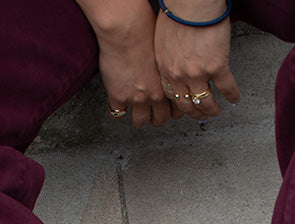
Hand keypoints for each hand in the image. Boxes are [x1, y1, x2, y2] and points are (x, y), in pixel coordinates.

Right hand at [76, 0, 175, 126]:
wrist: (126, 31)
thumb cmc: (145, 32)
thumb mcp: (165, 53)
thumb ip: (166, 70)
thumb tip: (165, 73)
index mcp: (168, 84)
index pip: (177, 109)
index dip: (173, 111)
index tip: (169, 110)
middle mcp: (155, 95)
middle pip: (160, 119)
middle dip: (157, 119)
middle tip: (153, 115)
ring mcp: (136, 99)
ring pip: (140, 121)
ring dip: (139, 120)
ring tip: (136, 115)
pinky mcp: (118, 97)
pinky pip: (117, 114)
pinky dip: (117, 112)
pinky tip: (117, 106)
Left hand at [154, 2, 240, 119]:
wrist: (191, 1)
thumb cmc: (177, 11)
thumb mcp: (162, 39)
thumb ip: (167, 56)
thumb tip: (175, 62)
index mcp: (165, 68)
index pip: (171, 96)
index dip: (180, 105)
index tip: (186, 109)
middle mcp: (179, 75)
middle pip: (187, 105)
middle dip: (195, 113)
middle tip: (202, 115)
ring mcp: (198, 74)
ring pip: (205, 102)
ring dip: (212, 110)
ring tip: (217, 112)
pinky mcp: (217, 67)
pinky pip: (227, 88)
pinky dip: (232, 95)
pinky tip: (235, 99)